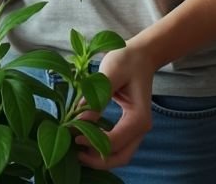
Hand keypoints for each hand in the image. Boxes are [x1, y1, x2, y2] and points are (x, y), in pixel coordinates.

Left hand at [75, 43, 154, 168]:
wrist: (142, 56)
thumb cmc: (127, 60)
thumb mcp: (111, 74)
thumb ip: (96, 98)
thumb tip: (78, 120)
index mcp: (139, 117)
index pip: (114, 141)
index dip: (92, 142)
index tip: (73, 135)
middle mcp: (141, 128)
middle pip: (120, 157)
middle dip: (97, 160)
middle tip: (74, 153)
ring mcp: (137, 130)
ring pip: (119, 155)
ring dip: (99, 156)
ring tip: (77, 148)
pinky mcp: (130, 127)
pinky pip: (117, 146)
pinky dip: (102, 149)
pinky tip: (85, 140)